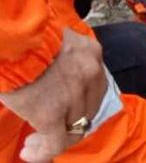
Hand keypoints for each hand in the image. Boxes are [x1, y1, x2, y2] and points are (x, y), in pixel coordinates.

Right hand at [0, 28, 106, 162]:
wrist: (13, 34)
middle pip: (89, 108)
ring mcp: (75, 94)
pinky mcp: (52, 113)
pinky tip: (29, 152)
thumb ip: (63, 57)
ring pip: (74, 127)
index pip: (94, 85)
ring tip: (35, 141)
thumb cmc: (24, 33)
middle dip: (70, 121)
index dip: (79, 101)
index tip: (63, 108)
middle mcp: (90, 72)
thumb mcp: (55, 40)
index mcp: (90, 52)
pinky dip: (42, 152)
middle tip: (49, 129)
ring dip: (55, 137)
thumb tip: (54, 76)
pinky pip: (55, 143)